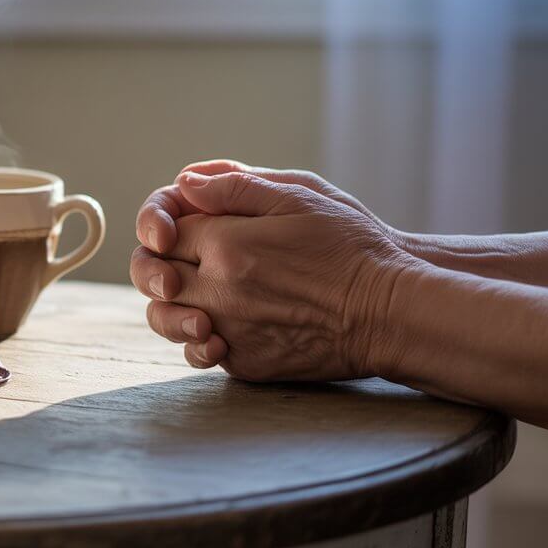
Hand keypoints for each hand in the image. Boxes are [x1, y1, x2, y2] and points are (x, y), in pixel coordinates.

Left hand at [129, 171, 416, 380]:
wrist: (390, 313)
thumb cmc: (352, 248)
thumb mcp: (300, 196)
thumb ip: (235, 187)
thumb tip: (184, 183)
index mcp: (226, 244)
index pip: (166, 230)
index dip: (169, 224)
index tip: (185, 225)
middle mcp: (218, 290)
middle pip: (156, 274)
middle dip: (160, 263)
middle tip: (180, 260)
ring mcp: (229, 331)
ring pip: (166, 319)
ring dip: (170, 305)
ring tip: (192, 294)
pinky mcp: (245, 364)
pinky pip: (200, 351)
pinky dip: (199, 338)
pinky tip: (217, 325)